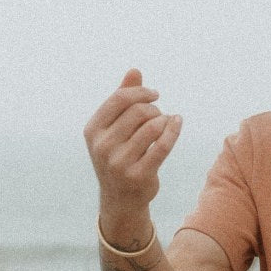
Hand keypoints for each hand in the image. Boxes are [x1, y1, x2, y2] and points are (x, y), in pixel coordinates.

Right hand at [84, 68, 181, 214]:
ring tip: (166, 122)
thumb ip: (122, 99)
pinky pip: (163, 145)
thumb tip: (135, 71)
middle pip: (138, 111)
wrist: (120, 199)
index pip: (119, 99)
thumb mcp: (114, 128)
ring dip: (165, 120)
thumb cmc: (119, 155)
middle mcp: (102, 146)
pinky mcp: (139, 175)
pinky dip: (174, 130)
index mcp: (93, 130)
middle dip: (154, 109)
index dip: (140, 92)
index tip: (155, 95)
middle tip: (159, 115)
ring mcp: (119, 162)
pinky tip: (177, 122)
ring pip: (153, 127)